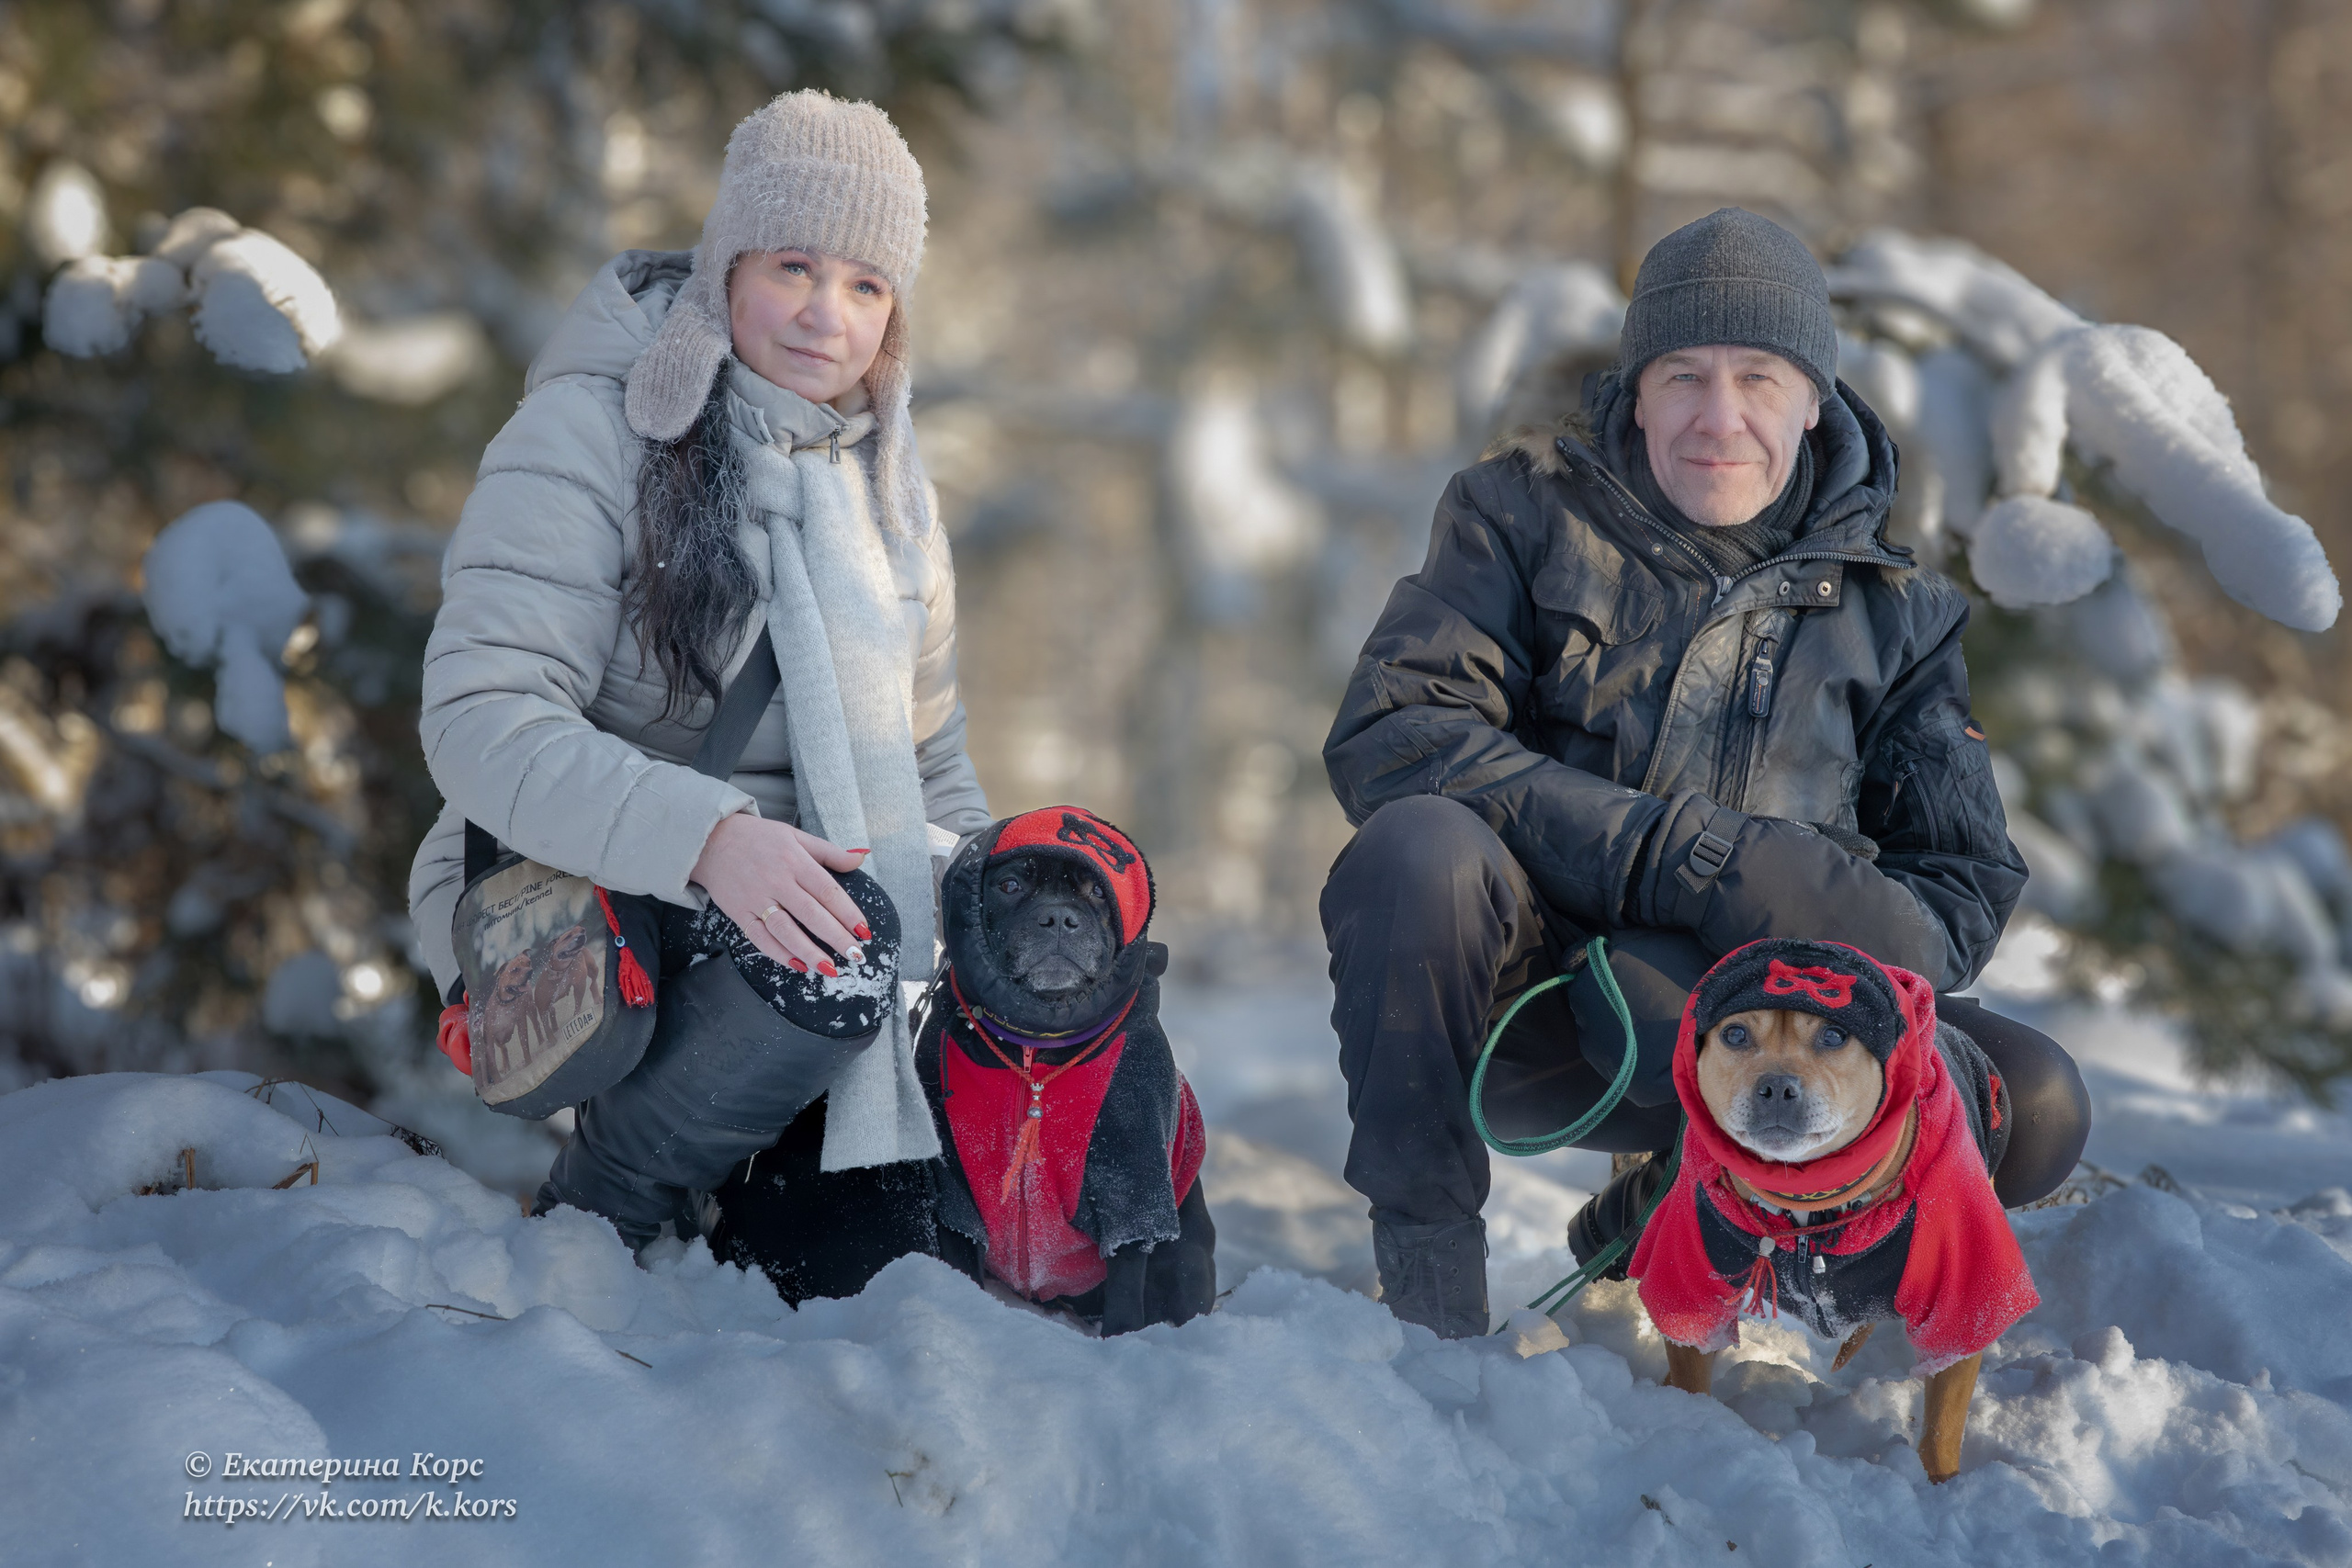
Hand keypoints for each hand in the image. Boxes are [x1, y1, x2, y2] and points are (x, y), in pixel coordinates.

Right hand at [689, 814, 871, 974]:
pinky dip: (778, 953)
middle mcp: (777, 881)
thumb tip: (861, 858)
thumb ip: (830, 852)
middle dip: (836, 937)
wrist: (711, 840)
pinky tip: (797, 964)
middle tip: (856, 955)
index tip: (864, 931)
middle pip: (812, 914)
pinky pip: (760, 938)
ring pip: (786, 931)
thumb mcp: (796, 836)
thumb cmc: (758, 838)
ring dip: (809, 952)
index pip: (828, 891)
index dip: (848, 913)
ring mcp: (756, 899)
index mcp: (795, 861)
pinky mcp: (739, 913)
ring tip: (829, 968)